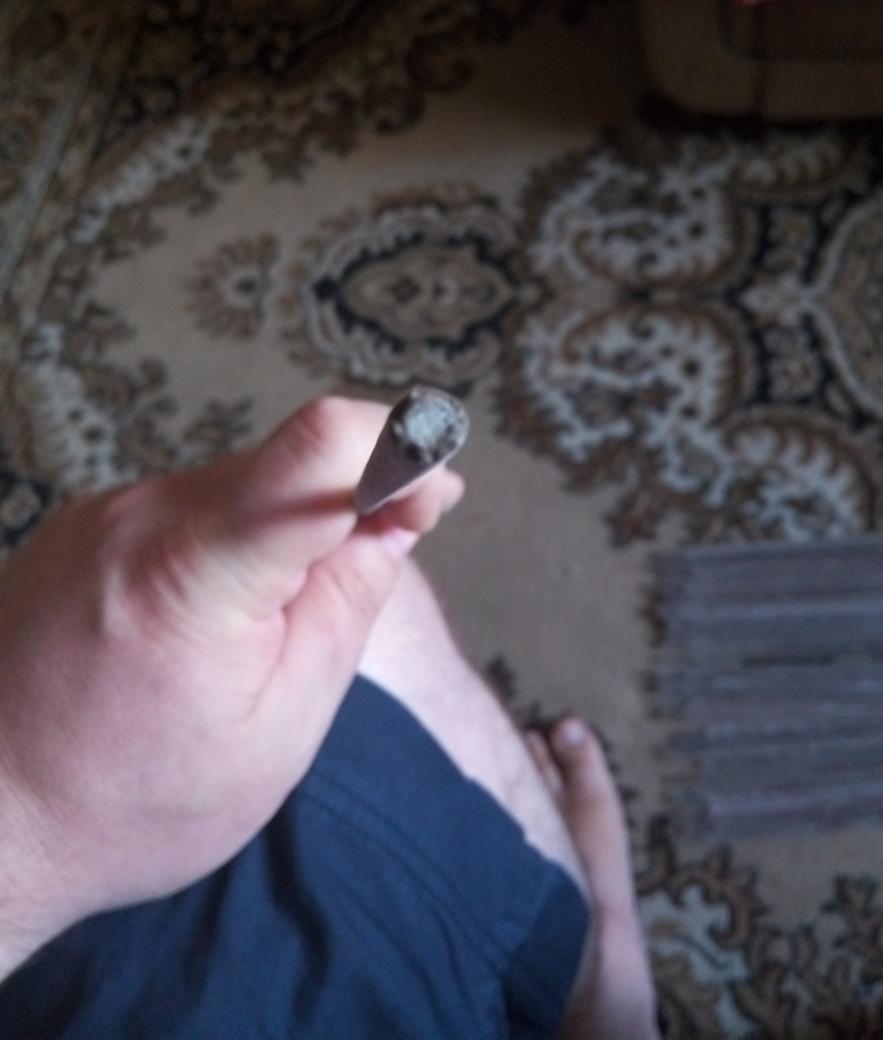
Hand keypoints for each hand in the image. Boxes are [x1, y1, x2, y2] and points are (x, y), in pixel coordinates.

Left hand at [0, 397, 462, 975]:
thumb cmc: (130, 803)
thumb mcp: (281, 728)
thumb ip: (348, 605)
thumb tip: (396, 517)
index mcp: (195, 567)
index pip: (322, 443)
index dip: (400, 445)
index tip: (434, 490)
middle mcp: (140, 514)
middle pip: (288, 460)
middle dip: (355, 497)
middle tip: (377, 564)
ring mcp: (102, 513)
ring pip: (243, 484)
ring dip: (291, 527)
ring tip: (271, 626)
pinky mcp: (84, 525)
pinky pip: (193, 507)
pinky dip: (236, 540)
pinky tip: (219, 616)